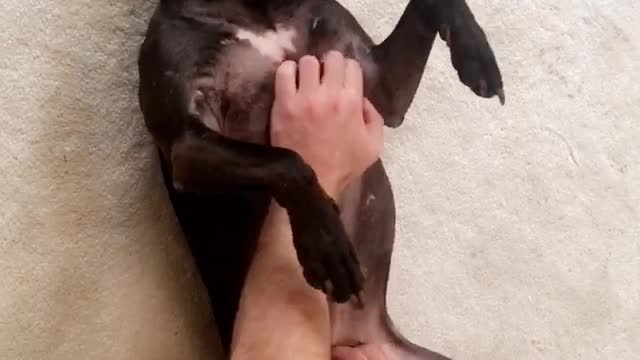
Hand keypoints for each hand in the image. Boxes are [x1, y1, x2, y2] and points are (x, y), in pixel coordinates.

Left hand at [271, 51, 383, 197]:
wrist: (311, 182)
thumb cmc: (343, 166)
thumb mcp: (373, 146)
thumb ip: (374, 118)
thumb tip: (363, 100)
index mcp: (352, 102)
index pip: (351, 65)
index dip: (347, 70)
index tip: (342, 79)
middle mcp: (329, 94)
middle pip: (331, 58)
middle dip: (330, 65)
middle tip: (325, 77)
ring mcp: (304, 97)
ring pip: (307, 61)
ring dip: (309, 68)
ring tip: (306, 80)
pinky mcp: (284, 104)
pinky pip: (284, 72)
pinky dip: (288, 72)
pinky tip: (291, 81)